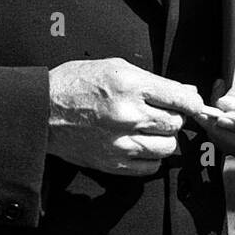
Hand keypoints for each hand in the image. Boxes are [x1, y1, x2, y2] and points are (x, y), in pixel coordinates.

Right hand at [47, 58, 205, 175]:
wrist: (40, 111)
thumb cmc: (75, 84)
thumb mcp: (115, 68)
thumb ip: (154, 81)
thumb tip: (187, 92)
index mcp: (130, 86)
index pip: (179, 98)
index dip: (193, 102)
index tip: (195, 104)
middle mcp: (128, 115)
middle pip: (176, 123)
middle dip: (173, 117)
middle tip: (159, 112)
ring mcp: (120, 142)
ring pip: (167, 147)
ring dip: (163, 138)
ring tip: (148, 129)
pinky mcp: (112, 163)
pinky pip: (151, 166)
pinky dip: (150, 157)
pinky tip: (139, 144)